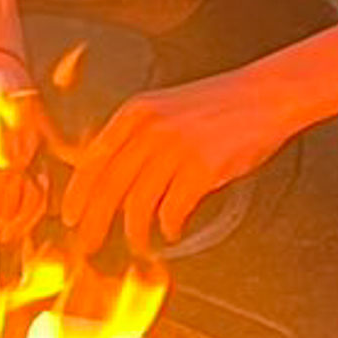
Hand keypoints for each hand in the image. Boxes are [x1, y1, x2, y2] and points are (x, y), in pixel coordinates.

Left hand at [62, 72, 300, 257]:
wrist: (265, 95)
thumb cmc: (219, 104)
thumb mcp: (165, 108)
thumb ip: (137, 136)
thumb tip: (112, 176)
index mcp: (136, 113)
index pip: (93, 160)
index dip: (78, 194)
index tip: (72, 216)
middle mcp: (150, 129)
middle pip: (109, 187)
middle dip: (94, 222)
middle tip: (89, 243)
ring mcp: (175, 149)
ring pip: (138, 204)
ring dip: (134, 230)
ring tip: (137, 241)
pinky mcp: (202, 169)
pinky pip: (173, 210)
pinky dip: (169, 226)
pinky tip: (172, 230)